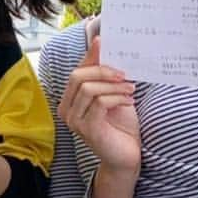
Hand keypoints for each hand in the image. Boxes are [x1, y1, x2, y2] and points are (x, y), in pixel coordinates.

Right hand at [58, 38, 140, 175]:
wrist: (127, 155)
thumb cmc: (120, 126)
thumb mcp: (111, 94)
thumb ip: (102, 74)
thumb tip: (99, 42)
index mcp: (69, 101)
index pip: (76, 71)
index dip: (90, 57)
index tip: (105, 44)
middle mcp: (66, 110)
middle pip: (78, 77)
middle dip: (103, 71)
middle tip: (124, 74)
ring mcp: (74, 121)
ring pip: (89, 89)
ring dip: (114, 86)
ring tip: (131, 89)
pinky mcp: (87, 128)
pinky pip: (100, 103)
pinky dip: (117, 98)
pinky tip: (129, 101)